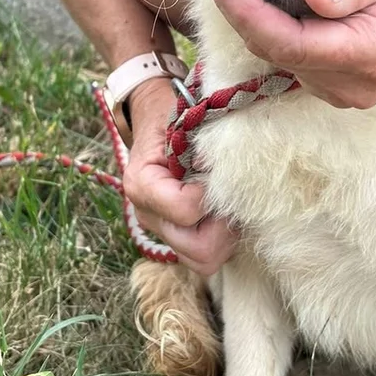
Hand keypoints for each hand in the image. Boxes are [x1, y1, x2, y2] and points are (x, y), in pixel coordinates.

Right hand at [122, 77, 239, 275]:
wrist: (154, 117)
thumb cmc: (170, 114)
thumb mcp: (184, 118)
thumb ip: (202, 144)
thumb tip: (221, 169)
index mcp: (142, 185)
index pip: (187, 210)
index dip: (210, 195)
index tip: (214, 172)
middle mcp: (147, 216)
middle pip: (198, 251)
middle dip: (223, 228)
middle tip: (232, 199)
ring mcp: (162, 231)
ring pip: (203, 261)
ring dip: (224, 237)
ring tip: (230, 206)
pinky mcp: (177, 237)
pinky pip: (204, 256)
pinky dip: (221, 239)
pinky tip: (224, 213)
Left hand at [199, 0, 375, 108]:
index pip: (297, 44)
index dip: (251, 15)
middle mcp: (355, 85)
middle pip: (278, 51)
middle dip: (237, 9)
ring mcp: (340, 92)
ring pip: (275, 54)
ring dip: (243, 15)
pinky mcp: (326, 85)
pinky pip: (283, 55)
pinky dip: (259, 24)